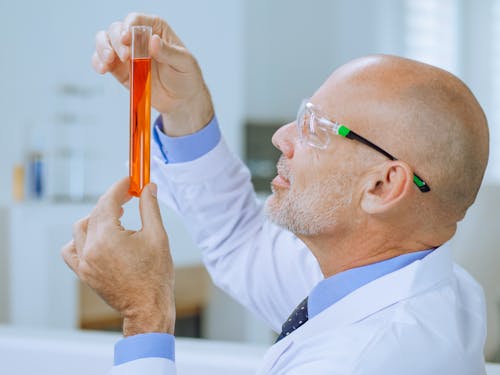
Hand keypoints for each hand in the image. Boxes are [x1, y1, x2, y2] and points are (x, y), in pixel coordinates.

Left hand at [61, 178, 175, 335]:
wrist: (147, 307)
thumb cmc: (155, 275)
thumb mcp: (157, 236)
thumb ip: (149, 207)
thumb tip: (148, 188)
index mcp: (107, 238)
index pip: (108, 202)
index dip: (119, 188)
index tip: (130, 182)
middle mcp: (90, 249)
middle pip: (95, 212)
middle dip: (112, 201)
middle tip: (130, 196)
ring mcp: (84, 262)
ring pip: (81, 228)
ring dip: (96, 218)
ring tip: (116, 218)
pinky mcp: (83, 273)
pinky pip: (71, 249)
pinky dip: (81, 239)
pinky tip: (98, 238)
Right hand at [92, 12, 213, 135]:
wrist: (181, 100)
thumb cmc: (186, 76)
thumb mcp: (184, 63)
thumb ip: (169, 52)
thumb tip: (153, 40)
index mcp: (156, 29)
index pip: (137, 20)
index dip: (129, 26)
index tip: (127, 38)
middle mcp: (138, 37)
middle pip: (117, 29)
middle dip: (116, 41)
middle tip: (125, 57)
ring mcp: (127, 53)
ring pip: (105, 40)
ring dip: (102, 48)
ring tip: (108, 62)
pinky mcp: (119, 69)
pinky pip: (102, 60)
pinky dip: (98, 62)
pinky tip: (102, 69)